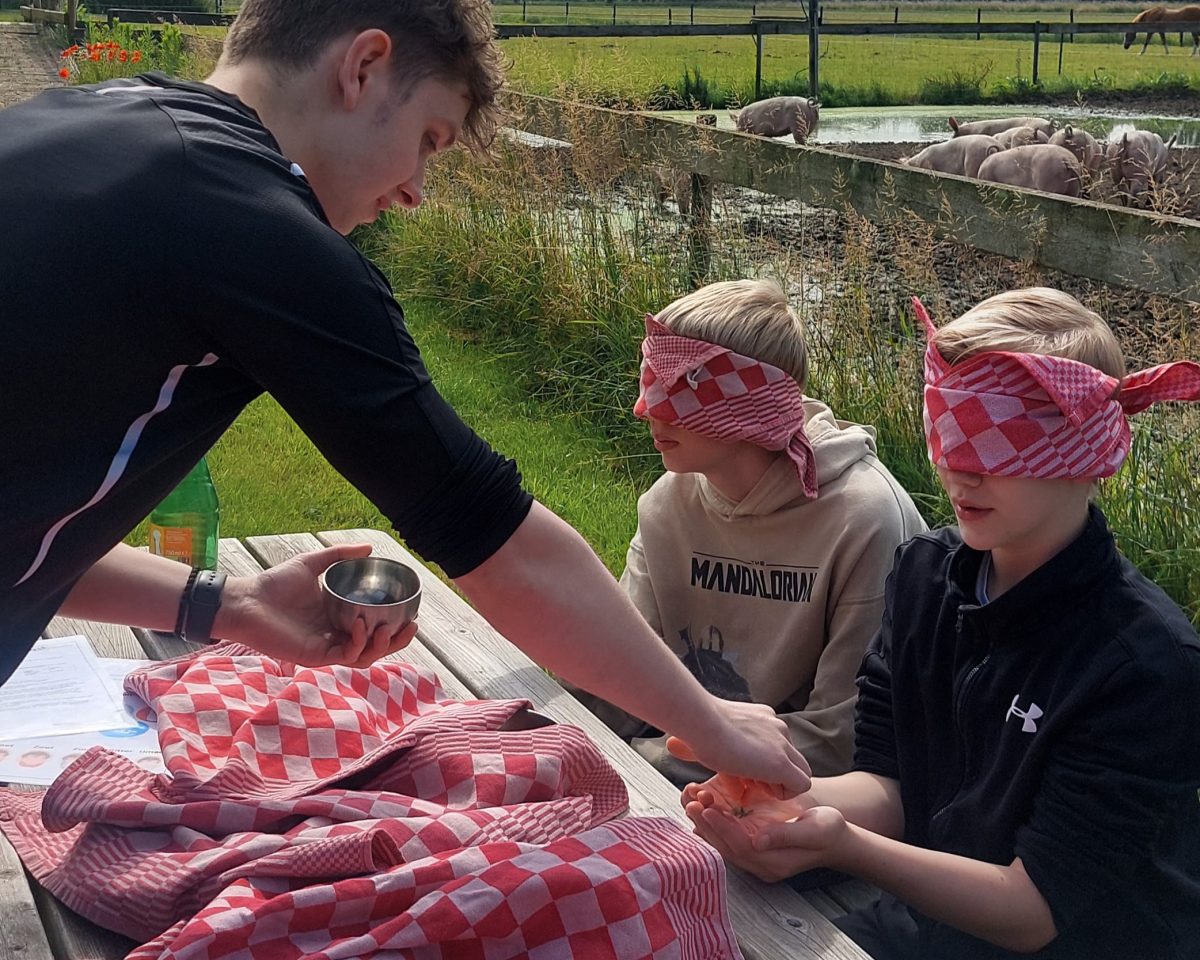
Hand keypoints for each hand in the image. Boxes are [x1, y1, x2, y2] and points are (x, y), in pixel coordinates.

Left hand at [217, 544, 416, 667]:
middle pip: (376, 646)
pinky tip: (359, 625)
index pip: (373, 627)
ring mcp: (327, 648)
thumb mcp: (313, 564)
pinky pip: (345, 656)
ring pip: (365, 656)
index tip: (410, 612)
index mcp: (338, 617)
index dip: (394, 624)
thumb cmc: (274, 583)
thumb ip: (340, 555)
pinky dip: (357, 643)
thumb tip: (370, 547)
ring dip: (380, 645)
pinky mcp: (316, 657)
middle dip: (396, 641)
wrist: (248, 600)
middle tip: (411, 626)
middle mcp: (336, 635)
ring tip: (385, 628)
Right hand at [665, 701, 812, 797]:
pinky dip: (784, 792)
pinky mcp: (781, 764)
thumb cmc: (696, 725)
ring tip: (751, 785)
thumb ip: (702, 740)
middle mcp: (777, 727)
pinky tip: (759, 789)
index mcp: (761, 717)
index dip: (762, 760)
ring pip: (798, 770)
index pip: (776, 743)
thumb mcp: (703, 732)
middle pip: (791, 757)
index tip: (740, 767)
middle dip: (773, 773)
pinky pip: (800, 784)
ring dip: (778, 783)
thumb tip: (672, 744)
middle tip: (747, 780)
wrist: (701, 721)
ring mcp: (782, 745)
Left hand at [682, 786, 847, 882]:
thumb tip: (758, 840)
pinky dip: (713, 821)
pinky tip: (702, 805)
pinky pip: (727, 836)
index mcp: (774, 862)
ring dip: (705, 823)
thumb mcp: (815, 830)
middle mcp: (760, 864)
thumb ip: (786, 835)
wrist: (836, 838)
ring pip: (723, 842)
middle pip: (726, 847)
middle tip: (690, 802)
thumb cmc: (829, 831)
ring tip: (690, 800)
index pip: (741, 847)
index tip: (708, 809)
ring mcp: (756, 856)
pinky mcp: (753, 845)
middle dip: (706, 825)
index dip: (723, 828)